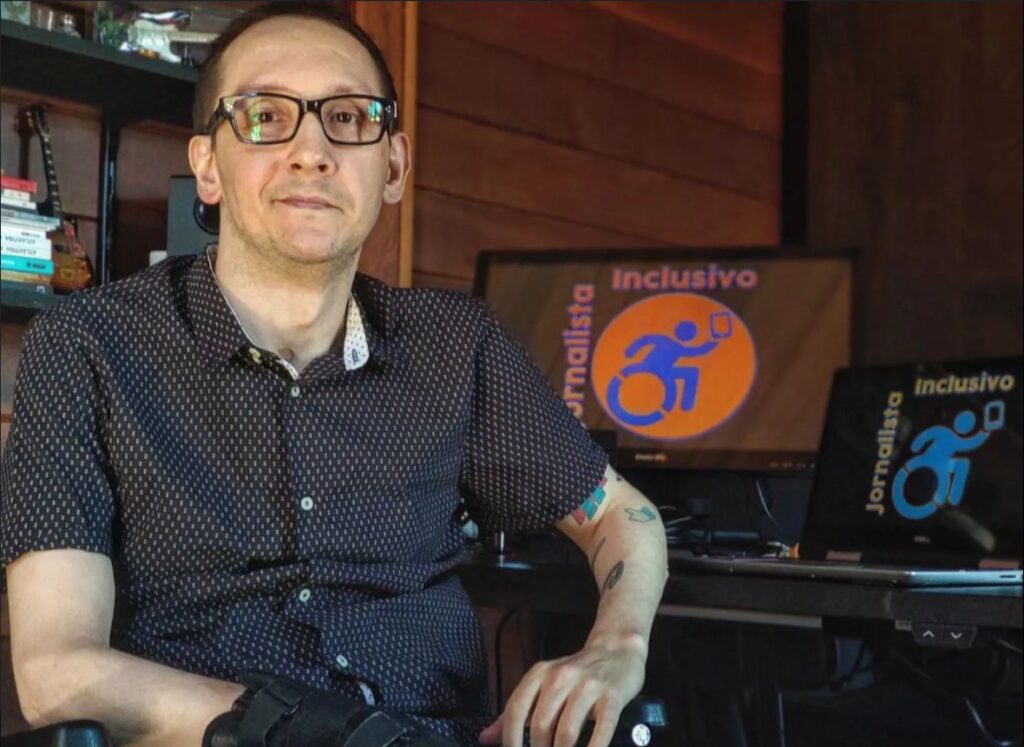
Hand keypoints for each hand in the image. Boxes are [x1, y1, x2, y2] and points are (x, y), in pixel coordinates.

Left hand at [478, 633, 645, 746]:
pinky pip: (601, 730)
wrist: (618, 649)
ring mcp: (588, 686)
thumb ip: (517, 711)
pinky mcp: (612, 696)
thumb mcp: (543, 683)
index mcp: (539, 673)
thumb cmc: (576, 674)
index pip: (515, 710)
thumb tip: (485, 738)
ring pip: (566, 731)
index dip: (510, 739)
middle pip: (540, 724)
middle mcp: (561, 676)